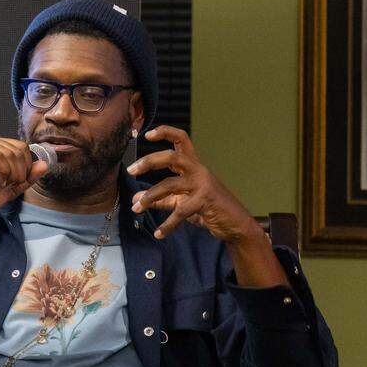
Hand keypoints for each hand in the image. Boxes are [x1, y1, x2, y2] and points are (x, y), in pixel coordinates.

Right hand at [0, 133, 48, 237]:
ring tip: (1, 184)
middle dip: (20, 171)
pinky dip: (2, 171)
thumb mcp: (10, 188)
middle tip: (9, 184)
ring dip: (12, 173)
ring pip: (10, 153)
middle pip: (19, 149)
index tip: (17, 181)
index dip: (26, 166)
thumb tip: (44, 164)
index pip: (22, 147)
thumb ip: (27, 177)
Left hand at [126, 126, 285, 286]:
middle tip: (131, 170)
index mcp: (193, 165)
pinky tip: (159, 233)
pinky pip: (180, 211)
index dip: (165, 132)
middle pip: (171, 156)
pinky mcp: (205, 200)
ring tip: (136, 208)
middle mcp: (198, 170)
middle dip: (149, 161)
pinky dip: (168, 224)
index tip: (146, 135)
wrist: (235, 224)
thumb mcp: (182, 201)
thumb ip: (160, 199)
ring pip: (170, 184)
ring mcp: (202, 184)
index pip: (181, 139)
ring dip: (151, 196)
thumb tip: (135, 199)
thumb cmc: (208, 208)